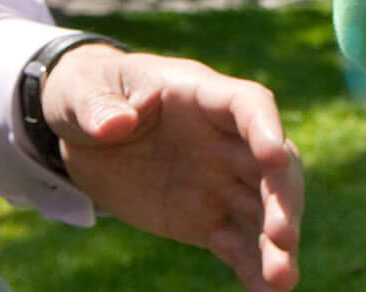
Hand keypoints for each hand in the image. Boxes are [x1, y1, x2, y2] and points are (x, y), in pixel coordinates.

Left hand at [45, 45, 302, 291]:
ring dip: (278, 244)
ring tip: (283, 281)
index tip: (275, 157)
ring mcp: (221, 181)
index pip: (248, 105)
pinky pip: (239, 246)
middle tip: (283, 235)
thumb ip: (99, 107)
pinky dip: (255, 270)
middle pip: (271, 165)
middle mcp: (225, 139)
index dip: (266, 128)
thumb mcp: (82, 92)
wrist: (83, 132)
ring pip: (263, 211)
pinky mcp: (207, 220)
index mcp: (201, 95)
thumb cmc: (89, 94)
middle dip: (282, 198)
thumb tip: (116, 125)